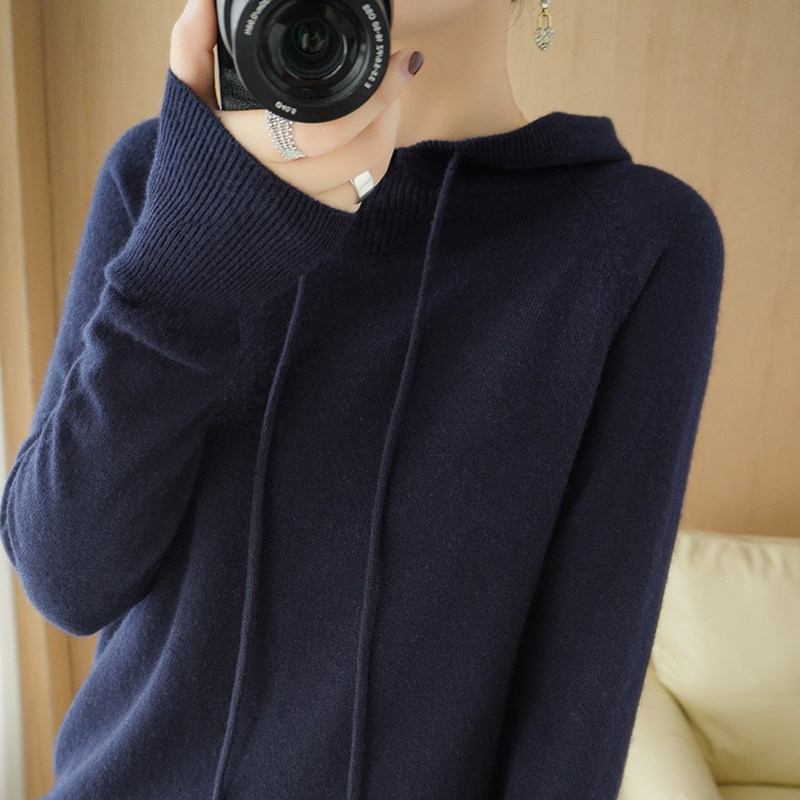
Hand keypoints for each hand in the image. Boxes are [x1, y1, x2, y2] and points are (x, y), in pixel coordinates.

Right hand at [169, 0, 422, 212]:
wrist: (195, 235)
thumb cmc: (194, 157)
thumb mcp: (186, 100)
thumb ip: (191, 48)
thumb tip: (204, 1)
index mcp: (245, 148)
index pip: (322, 128)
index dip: (371, 96)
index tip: (398, 59)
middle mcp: (278, 186)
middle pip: (360, 152)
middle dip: (389, 107)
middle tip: (400, 71)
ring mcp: (303, 211)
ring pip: (368, 172)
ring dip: (388, 131)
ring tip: (390, 98)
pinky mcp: (320, 228)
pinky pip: (362, 192)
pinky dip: (375, 160)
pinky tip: (372, 132)